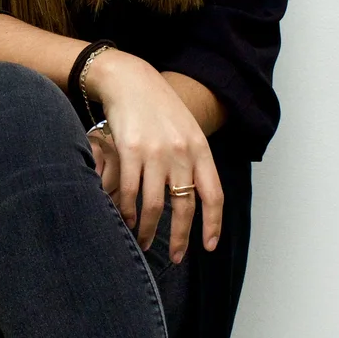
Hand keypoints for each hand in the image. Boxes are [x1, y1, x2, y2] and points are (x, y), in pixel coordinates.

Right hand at [83, 49, 222, 260]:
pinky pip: (129, 192)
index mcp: (200, 149)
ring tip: (143, 242)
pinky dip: (127, 211)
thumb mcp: (186, 130)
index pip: (213, 195)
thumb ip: (193, 160)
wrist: (130, 81)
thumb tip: (196, 196)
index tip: (208, 246)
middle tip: (174, 257)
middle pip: (185, 206)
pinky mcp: (130, 151)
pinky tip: (125, 220)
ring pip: (154, 205)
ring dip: (148, 230)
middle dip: (179, 237)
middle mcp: (181, 153)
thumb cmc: (158, 108)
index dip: (213, 224)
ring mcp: (155, 153)